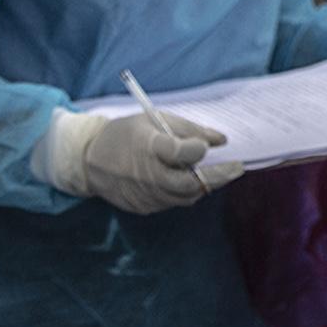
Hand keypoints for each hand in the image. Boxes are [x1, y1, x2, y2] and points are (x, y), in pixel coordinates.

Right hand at [39, 109, 244, 214]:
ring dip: (205, 185)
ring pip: (186, 196)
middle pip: (188, 183)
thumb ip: (189, 129)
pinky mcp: (144, 207)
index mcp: (147, 147)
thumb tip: (221, 140)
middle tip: (237, 168)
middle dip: (218, 177)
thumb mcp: (153, 120)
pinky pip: (173, 202)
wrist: (89, 161)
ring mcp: (145, 194)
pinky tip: (190, 179)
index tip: (209, 145)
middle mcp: (146, 175)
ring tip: (218, 172)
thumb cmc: (126, 134)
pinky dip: (186, 192)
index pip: (176, 151)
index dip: (195, 149)